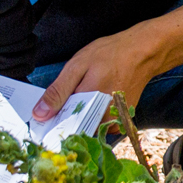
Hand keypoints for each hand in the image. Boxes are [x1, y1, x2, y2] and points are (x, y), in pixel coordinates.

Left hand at [32, 23, 171, 120]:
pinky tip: (99, 97)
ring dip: (82, 114)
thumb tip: (39, 114)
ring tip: (89, 91)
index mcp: (89, 103)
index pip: (61, 126)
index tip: (46, 115)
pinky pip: (100, 124)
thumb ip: (58, 91)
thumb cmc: (111, 54)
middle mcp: (104, 118)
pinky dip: (95, 114)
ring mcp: (115, 122)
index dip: (52, 120)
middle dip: (68, 115)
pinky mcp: (121, 122)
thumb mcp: (78, 66)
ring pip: (88, 127)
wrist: (143, 53)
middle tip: (75, 92)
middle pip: (75, 128)